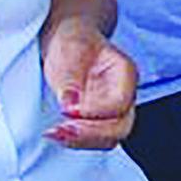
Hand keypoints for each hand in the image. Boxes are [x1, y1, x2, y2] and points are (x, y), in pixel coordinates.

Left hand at [40, 19, 137, 147]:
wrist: (67, 41)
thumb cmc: (73, 40)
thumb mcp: (70, 47)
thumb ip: (71, 75)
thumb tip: (70, 104)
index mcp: (125, 73)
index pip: (120, 102)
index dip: (96, 111)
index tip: (68, 109)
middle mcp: (124, 95)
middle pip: (120, 126)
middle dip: (90, 134)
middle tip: (62, 129)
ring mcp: (112, 111)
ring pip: (108, 138)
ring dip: (82, 141)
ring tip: (55, 133)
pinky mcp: (96, 120)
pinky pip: (93, 139)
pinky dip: (75, 140)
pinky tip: (55, 133)